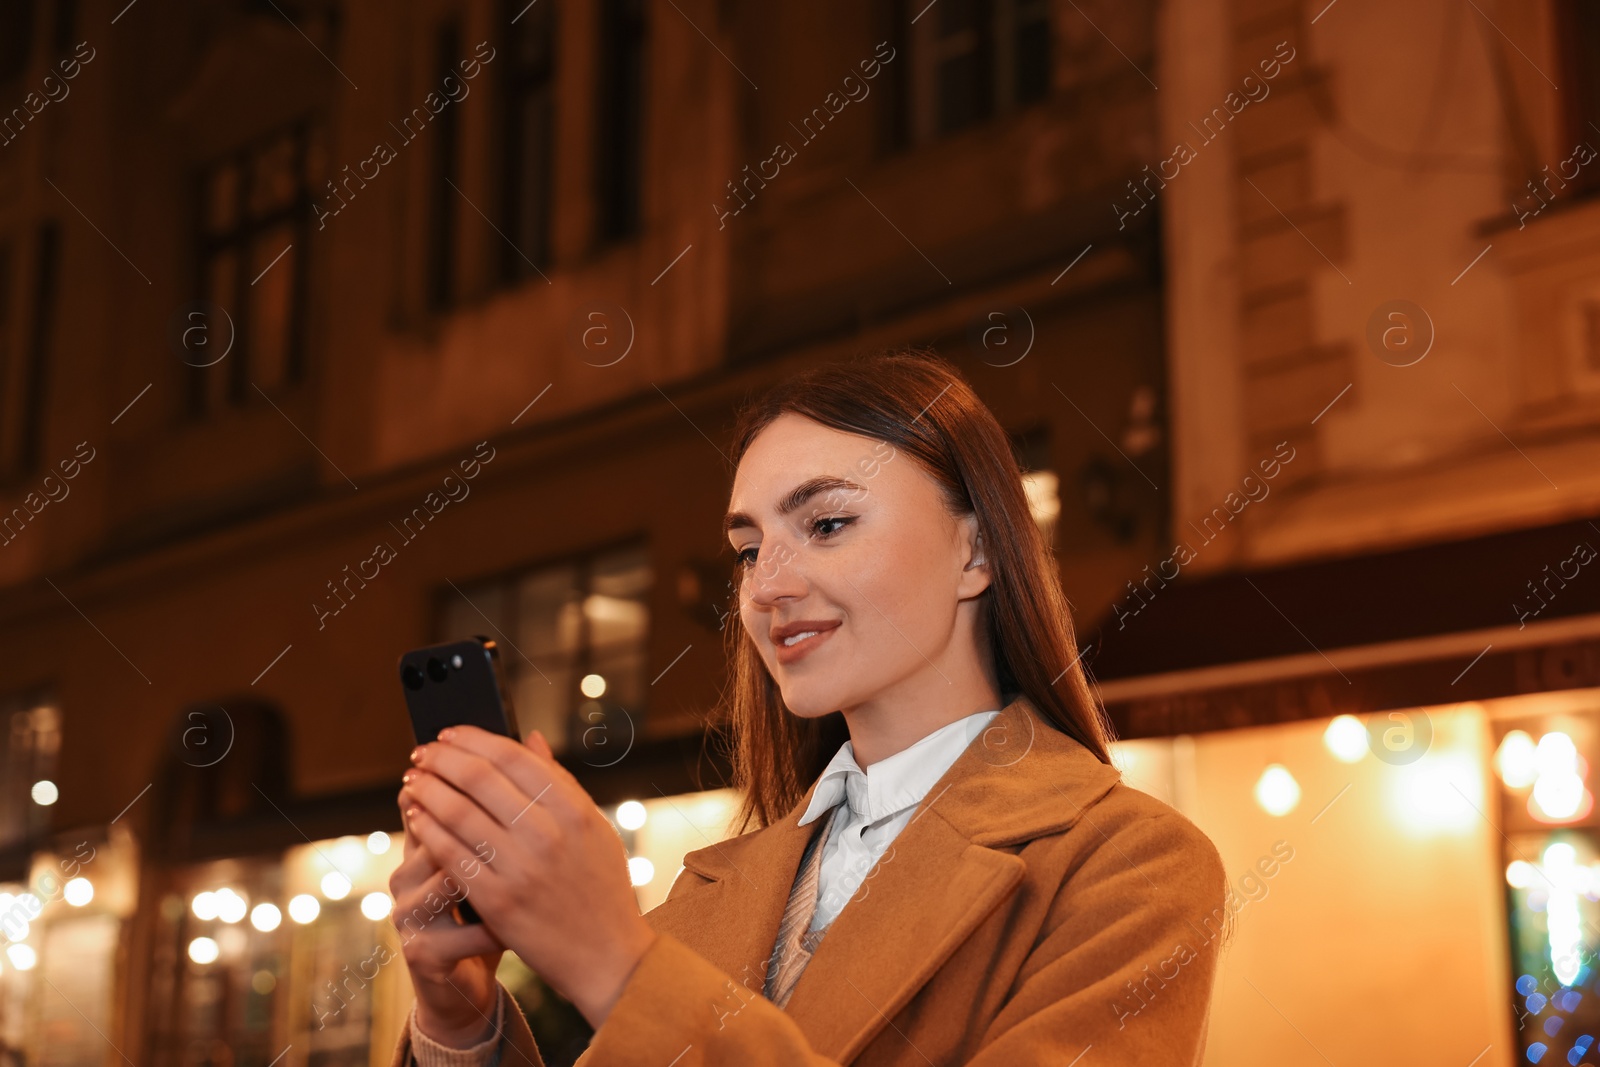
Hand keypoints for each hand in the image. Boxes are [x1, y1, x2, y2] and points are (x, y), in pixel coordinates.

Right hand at [389, 788, 505, 1047]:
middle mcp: (408, 873)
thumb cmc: (492, 906)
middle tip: (521, 811)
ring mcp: (410, 913)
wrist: (470, 978)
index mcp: (424, 843)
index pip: (430, 797)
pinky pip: (459, 934)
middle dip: (478, 815)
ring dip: (488, 871)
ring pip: (445, 878)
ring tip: (520, 863)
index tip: (502, 768)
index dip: (462, 778)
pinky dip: (491, 930)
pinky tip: (513, 925)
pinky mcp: (422, 953)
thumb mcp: (499, 852)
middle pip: (433, 830)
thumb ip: (511, 802)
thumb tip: (536, 739)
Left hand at [401, 726, 659, 1028]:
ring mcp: (521, 868)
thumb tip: (531, 738)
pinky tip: (416, 817)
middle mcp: (548, 833)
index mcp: (574, 809)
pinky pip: (451, 854)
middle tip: (422, 753)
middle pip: (479, 777)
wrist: (608, 956)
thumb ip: (561, 782)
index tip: (449, 734)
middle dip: (442, 758)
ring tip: (413, 780)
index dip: (473, 739)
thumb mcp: (594, 828)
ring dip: (427, 790)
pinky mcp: (498, 901)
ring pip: (458, 812)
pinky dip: (428, 829)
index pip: (513, 756)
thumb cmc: (602, 888)